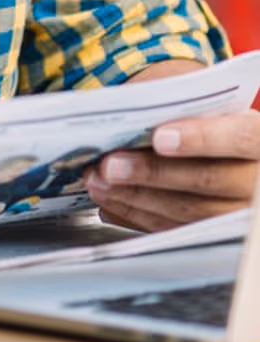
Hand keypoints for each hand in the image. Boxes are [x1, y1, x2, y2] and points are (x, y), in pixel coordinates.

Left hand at [85, 110, 259, 231]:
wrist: (226, 148)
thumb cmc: (210, 120)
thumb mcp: (205, 107)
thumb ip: (179, 108)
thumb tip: (127, 114)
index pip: (239, 138)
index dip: (200, 138)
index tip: (159, 137)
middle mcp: (258, 181)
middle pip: (208, 180)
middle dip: (152, 173)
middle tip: (110, 166)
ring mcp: (241, 213)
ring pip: (191, 211)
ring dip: (137, 197)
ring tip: (99, 182)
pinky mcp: (215, 234)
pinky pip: (178, 230)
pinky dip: (139, 216)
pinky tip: (111, 201)